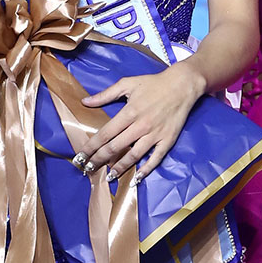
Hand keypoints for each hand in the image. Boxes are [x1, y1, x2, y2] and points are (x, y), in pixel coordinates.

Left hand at [78, 62, 203, 182]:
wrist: (181, 85)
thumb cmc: (152, 83)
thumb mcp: (127, 83)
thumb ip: (105, 94)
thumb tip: (85, 102)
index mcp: (129, 112)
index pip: (106, 134)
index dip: (92, 146)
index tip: (81, 156)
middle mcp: (140, 126)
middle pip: (116, 147)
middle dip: (100, 159)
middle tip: (88, 169)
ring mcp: (155, 135)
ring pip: (134, 156)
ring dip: (120, 168)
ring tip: (109, 177)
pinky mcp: (167, 140)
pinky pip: (155, 159)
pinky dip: (146, 170)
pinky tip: (137, 178)